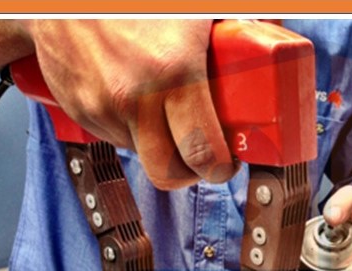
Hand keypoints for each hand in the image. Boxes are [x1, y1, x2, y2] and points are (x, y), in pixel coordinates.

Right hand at [21, 19, 235, 187]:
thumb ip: (238, 21)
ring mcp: (102, 106)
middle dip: (191, 171)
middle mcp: (134, 97)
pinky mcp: (79, 108)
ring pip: (142, 154)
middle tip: (204, 152)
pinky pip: (114, 136)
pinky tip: (135, 94)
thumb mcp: (195, 6)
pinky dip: (129, 127)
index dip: (220, 169)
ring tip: (166, 109)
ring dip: (159, 144)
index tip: (228, 162)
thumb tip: (272, 31)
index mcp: (173, 71)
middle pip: (169, 173)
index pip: (203, 154)